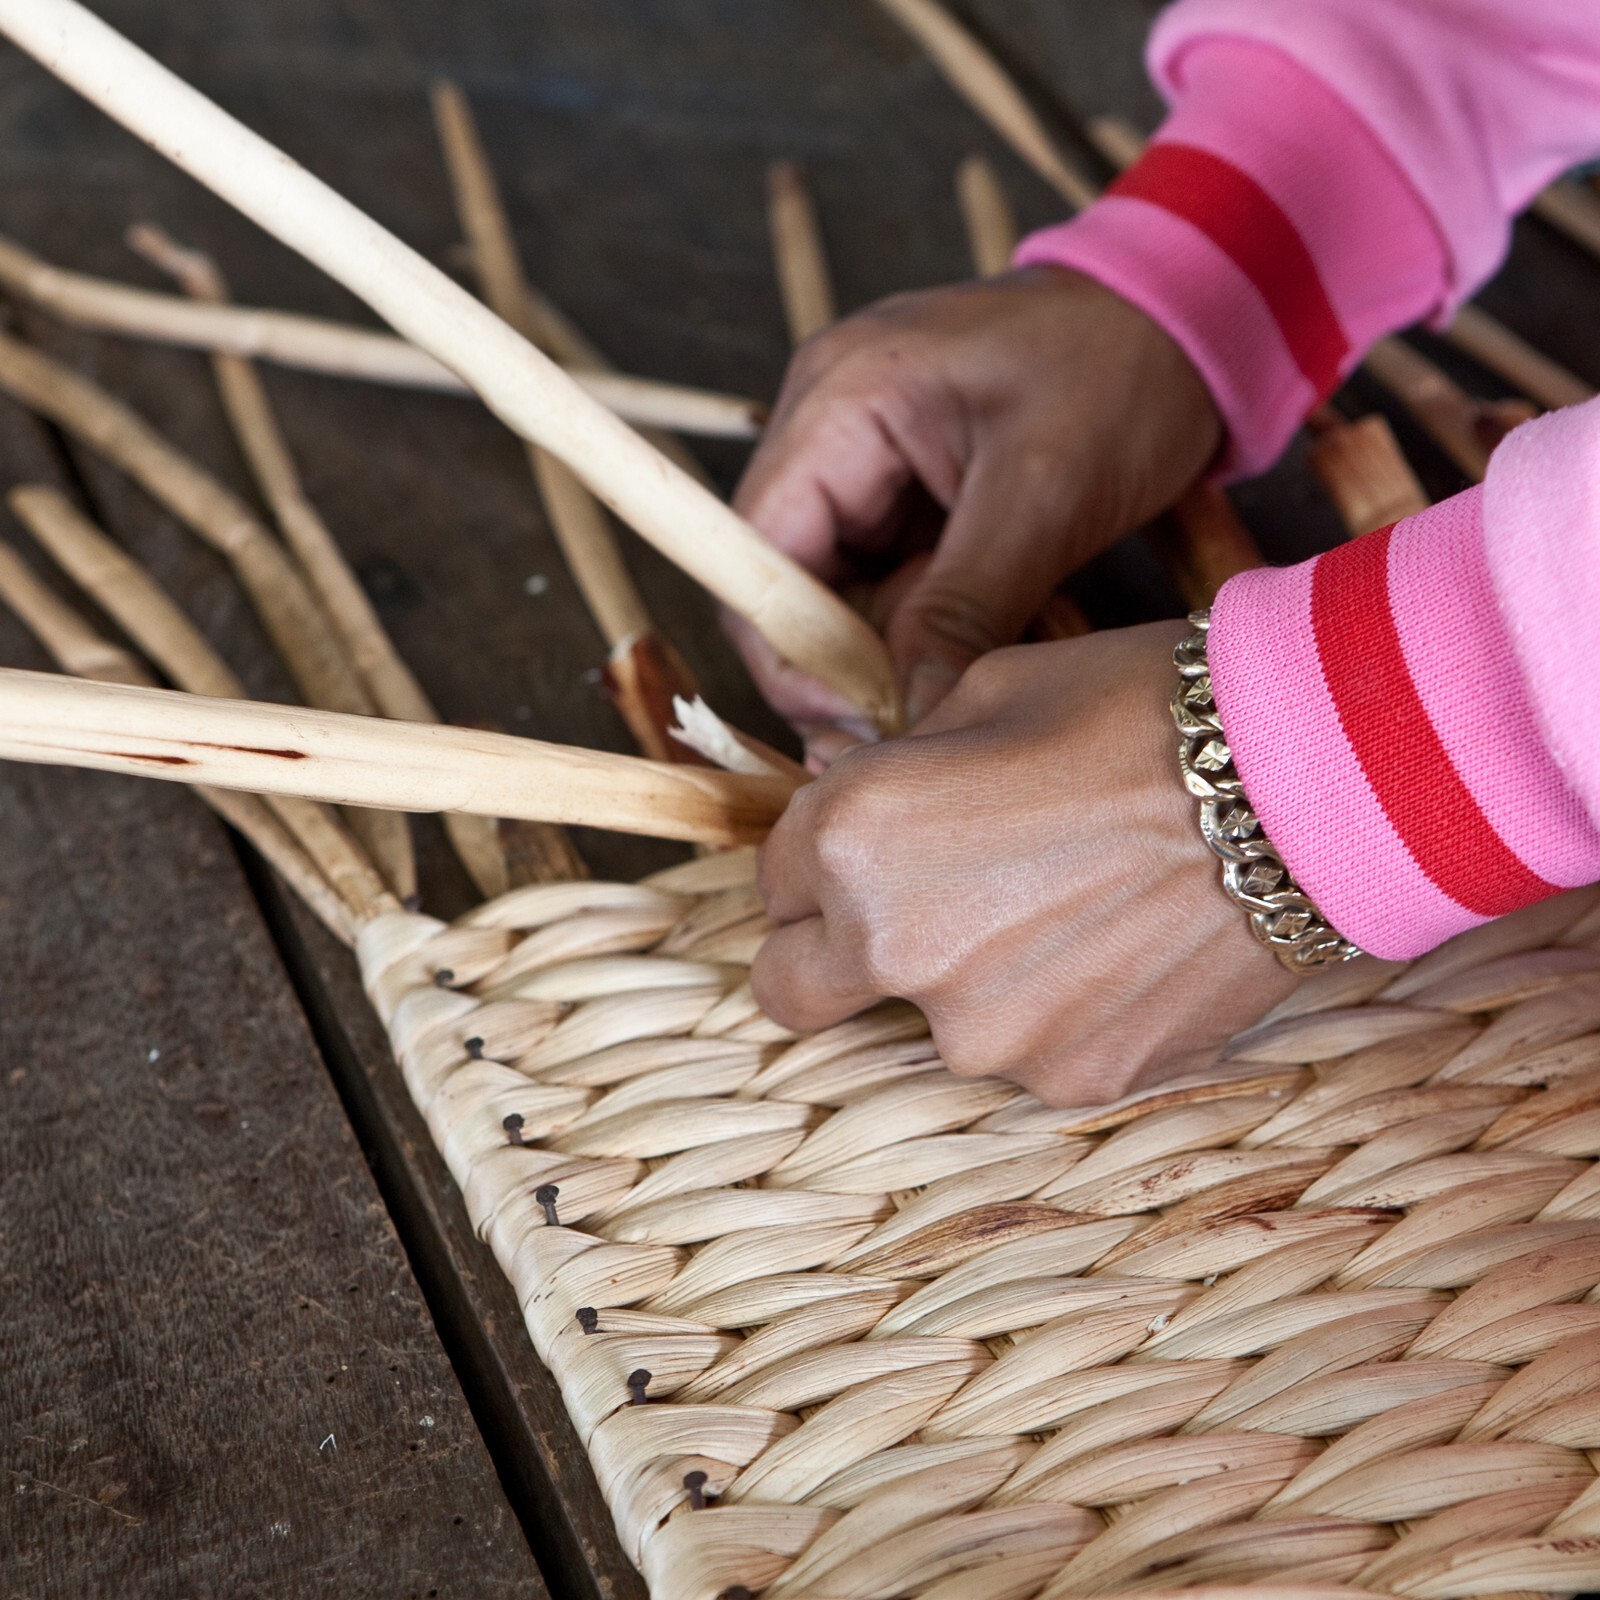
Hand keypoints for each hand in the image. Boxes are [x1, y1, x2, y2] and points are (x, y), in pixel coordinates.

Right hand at [729, 267, 1220, 751]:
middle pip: (789, 584)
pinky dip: (923, 627)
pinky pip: (885, 580)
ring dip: (891, 651)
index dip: (791, 653)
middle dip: (847, 663)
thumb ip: (963, 608)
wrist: (1190, 315)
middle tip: (917, 721)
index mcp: (841, 398)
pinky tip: (976, 646)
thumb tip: (910, 716)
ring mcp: (864, 456)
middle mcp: (829, 424)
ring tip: (962, 683)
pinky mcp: (904, 487)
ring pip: (839, 594)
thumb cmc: (1124, 368)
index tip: (862, 717)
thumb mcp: (1045, 495)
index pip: (759, 559)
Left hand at [750, 624, 1295, 1105]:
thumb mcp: (981, 693)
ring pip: (925, 1026)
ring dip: (964, 983)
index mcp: (849, 839)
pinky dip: (1058, 1014)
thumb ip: (893, 774)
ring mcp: (983, 1033)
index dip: (814, 860)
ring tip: (1070, 912)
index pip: (770, 881)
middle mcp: (891, 950)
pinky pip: (1030, 1052)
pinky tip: (1126, 952)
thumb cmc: (1139, 707)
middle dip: (829, 952)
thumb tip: (875, 816)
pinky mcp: (1074, 1079)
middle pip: (793, 990)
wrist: (1306, 775)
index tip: (870, 849)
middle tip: (914, 910)